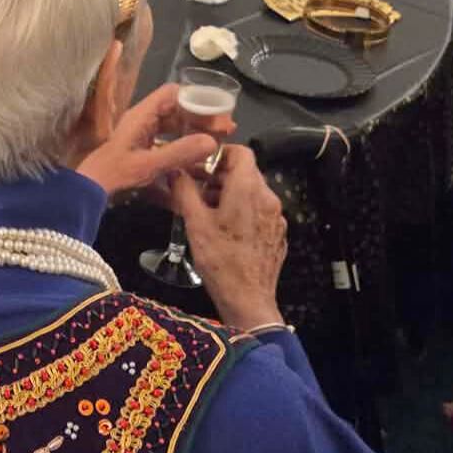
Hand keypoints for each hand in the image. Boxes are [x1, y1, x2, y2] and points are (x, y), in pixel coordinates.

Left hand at [76, 83, 226, 205]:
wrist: (91, 188)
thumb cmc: (117, 173)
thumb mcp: (150, 164)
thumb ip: (180, 152)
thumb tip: (212, 141)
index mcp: (143, 115)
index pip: (173, 94)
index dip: (196, 98)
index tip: (218, 110)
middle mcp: (143, 119)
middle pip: (177, 109)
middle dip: (202, 116)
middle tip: (226, 129)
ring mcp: (143, 133)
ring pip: (174, 125)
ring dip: (195, 130)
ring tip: (218, 141)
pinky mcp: (143, 148)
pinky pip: (168, 139)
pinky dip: (185, 143)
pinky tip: (199, 156)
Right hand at [169, 145, 287, 329]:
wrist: (248, 300)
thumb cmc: (220, 260)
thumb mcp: (195, 223)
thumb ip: (184, 190)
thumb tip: (175, 169)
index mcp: (249, 189)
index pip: (241, 152)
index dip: (219, 153)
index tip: (200, 165)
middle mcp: (268, 198)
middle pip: (246, 172)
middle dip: (219, 175)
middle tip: (196, 187)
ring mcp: (276, 217)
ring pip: (252, 192)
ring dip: (229, 193)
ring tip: (205, 209)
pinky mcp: (277, 234)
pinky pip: (259, 211)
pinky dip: (242, 210)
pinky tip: (224, 228)